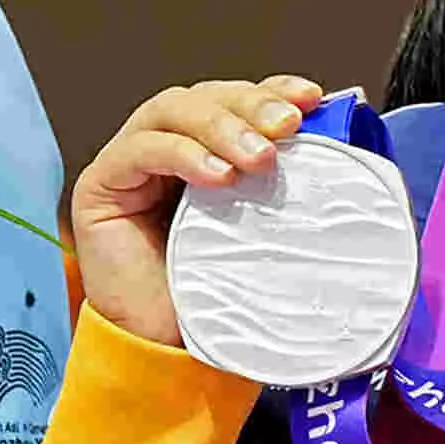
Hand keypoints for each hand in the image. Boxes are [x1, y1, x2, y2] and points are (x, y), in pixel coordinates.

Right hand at [68, 76, 332, 348]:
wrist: (169, 354)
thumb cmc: (218, 296)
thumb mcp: (265, 234)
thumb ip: (285, 191)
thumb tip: (343, 154)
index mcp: (207, 151)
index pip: (236, 100)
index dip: (271, 90)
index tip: (312, 99)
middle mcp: (166, 147)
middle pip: (206, 96)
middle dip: (251, 105)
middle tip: (289, 127)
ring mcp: (130, 163)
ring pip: (172, 110)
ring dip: (222, 126)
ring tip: (260, 157)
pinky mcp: (100, 185)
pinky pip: (139, 150)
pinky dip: (182, 153)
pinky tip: (217, 175)